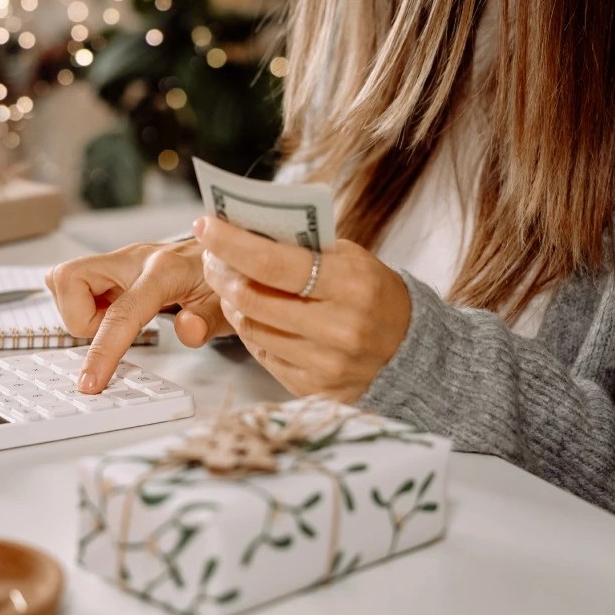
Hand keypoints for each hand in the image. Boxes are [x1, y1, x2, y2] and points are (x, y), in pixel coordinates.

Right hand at [45, 238, 233, 392]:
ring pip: (65, 280)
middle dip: (77, 318)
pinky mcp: (110, 267)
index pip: (122, 312)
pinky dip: (82, 305)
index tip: (91, 381)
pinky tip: (110, 314)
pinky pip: (75, 283)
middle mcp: (134, 259)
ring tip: (113, 323)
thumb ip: (208, 320)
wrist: (222, 255)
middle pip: (69, 278)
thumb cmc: (223, 281)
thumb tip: (188, 330)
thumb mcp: (227, 306)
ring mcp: (118, 260)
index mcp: (164, 271)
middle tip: (108, 332)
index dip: (102, 350)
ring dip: (79, 312)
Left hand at [194, 216, 410, 400]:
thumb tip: (243, 229)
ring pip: (250, 328)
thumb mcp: (349, 258)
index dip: (232, 244)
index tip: (206, 226)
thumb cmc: (372, 292)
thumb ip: (302, 247)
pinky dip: (251, 329)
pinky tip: (254, 313)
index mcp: (351, 285)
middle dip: (221, 273)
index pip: (273, 264)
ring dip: (231, 302)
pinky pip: (261, 353)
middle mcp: (339, 329)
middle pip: (252, 299)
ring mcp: (324, 364)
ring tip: (231, 283)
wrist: (409, 349)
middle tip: (211, 256)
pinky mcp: (311, 388)